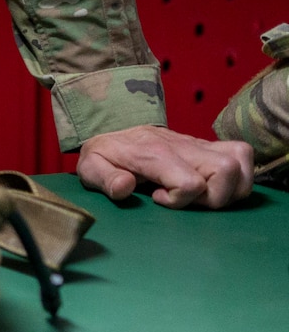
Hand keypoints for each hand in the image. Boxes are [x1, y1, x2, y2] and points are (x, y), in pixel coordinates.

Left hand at [77, 124, 254, 208]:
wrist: (111, 130)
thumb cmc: (105, 154)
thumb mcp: (90, 168)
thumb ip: (104, 179)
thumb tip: (125, 187)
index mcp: (154, 153)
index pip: (190, 182)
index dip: (180, 200)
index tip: (158, 198)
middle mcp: (182, 145)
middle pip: (226, 170)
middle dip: (214, 197)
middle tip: (187, 200)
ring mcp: (197, 144)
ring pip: (239, 162)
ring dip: (230, 188)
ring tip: (201, 193)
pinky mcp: (207, 145)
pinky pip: (241, 153)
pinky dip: (238, 174)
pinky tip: (212, 184)